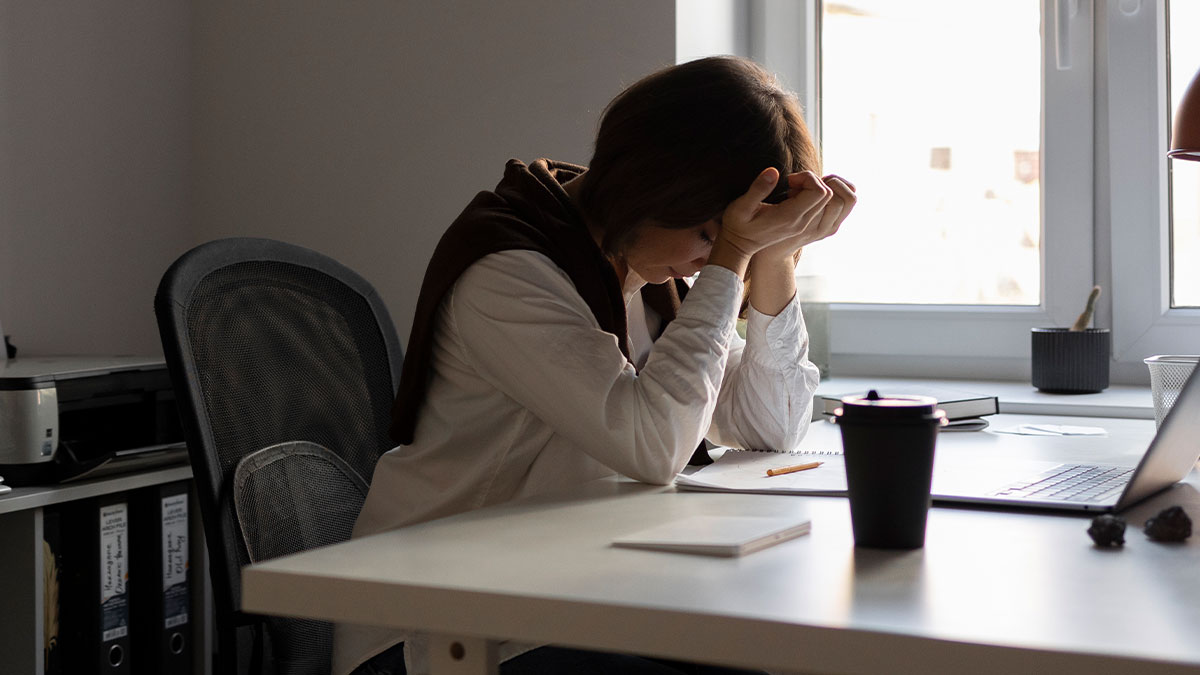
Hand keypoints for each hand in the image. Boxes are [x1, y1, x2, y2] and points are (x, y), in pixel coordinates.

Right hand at [716, 168, 834, 258]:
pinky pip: (818, 207)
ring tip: (791, 189)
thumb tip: (773, 171)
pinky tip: (792, 196)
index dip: (808, 178)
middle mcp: (801, 223)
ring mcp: (803, 225)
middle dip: (812, 181)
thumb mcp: (741, 206)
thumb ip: (757, 189)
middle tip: (791, 182)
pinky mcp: (801, 225)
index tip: (789, 179)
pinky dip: (810, 196)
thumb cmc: (737, 225)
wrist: (738, 246)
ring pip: (825, 201)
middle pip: (827, 195)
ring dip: (812, 188)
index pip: (820, 192)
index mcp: (790, 217)